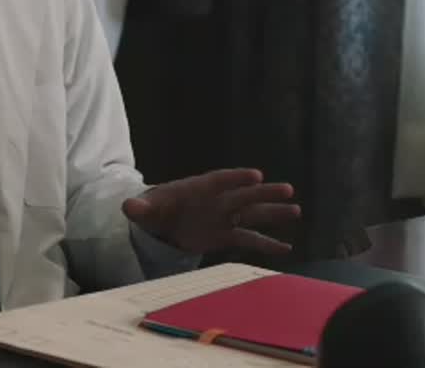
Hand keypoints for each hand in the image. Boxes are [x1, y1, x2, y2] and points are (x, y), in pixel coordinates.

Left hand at [122, 168, 299, 254]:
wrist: (162, 220)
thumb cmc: (157, 208)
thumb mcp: (146, 208)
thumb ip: (140, 207)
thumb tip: (127, 206)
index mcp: (199, 188)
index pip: (220, 181)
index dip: (236, 178)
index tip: (255, 175)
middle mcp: (217, 201)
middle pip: (243, 195)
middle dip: (264, 193)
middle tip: (287, 189)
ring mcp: (224, 217)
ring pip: (252, 214)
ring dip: (273, 213)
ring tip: (296, 210)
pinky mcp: (225, 234)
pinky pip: (249, 239)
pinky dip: (266, 244)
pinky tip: (286, 249)